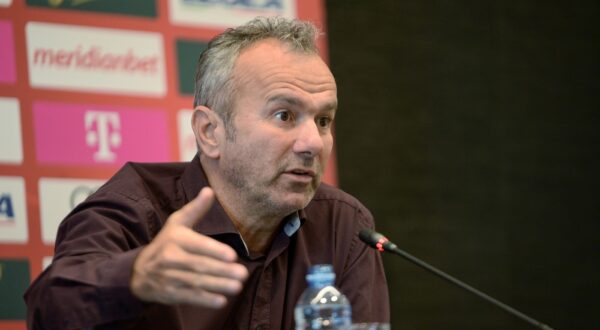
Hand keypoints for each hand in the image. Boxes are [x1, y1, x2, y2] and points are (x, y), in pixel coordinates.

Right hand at [131, 187, 247, 307]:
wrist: (138, 271)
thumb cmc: (166, 243)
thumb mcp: (177, 223)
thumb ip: (196, 209)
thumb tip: (209, 190)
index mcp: (176, 239)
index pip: (197, 245)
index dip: (214, 251)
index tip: (232, 255)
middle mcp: (171, 258)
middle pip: (199, 265)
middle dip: (222, 271)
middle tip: (242, 273)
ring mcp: (169, 278)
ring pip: (196, 282)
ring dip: (218, 286)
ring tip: (237, 287)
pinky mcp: (169, 294)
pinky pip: (189, 297)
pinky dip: (205, 300)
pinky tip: (220, 301)